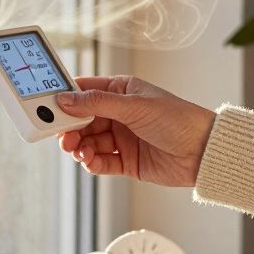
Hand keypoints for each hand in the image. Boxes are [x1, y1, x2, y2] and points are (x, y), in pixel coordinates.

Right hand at [56, 76, 216, 186]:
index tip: (50, 107)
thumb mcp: (135, 106)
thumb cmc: (178, 119)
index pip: (85, 91)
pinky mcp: (126, 161)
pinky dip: (92, 162)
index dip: (66, 99)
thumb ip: (97, 103)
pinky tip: (90, 161)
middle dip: (70, 128)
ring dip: (80, 147)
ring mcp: (122, 138)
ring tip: (79, 151)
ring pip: (89, 142)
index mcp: (121, 91)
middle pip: (82, 120)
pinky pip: (100, 162)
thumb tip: (65, 99)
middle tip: (62, 137)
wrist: (203, 152)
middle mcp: (119, 114)